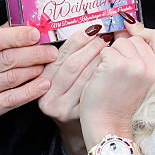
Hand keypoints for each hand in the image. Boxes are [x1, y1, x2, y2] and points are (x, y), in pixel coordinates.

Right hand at [0, 24, 56, 147]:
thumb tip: (26, 22)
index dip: (17, 36)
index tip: (36, 34)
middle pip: (6, 59)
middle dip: (34, 54)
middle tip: (51, 51)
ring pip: (11, 79)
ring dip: (34, 70)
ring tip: (48, 65)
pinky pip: (11, 100)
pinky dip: (31, 92)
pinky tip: (44, 84)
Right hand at [38, 25, 106, 154]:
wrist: (85, 125)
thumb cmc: (75, 93)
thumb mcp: (63, 76)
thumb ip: (69, 56)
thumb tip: (89, 29)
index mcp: (41, 81)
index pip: (60, 55)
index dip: (78, 39)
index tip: (93, 28)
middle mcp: (47, 96)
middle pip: (72, 64)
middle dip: (91, 47)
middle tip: (106, 37)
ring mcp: (61, 108)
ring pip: (85, 76)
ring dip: (100, 59)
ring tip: (112, 49)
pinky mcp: (76, 116)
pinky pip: (94, 89)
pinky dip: (105, 75)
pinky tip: (113, 67)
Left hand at [79, 19, 154, 148]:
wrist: (110, 129)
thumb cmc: (123, 109)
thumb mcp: (145, 83)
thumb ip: (145, 58)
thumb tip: (130, 27)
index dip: (142, 31)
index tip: (130, 31)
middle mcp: (154, 67)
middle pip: (136, 39)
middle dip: (123, 49)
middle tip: (118, 72)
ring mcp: (137, 65)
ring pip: (119, 43)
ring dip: (111, 55)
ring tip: (111, 78)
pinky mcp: (117, 65)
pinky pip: (105, 50)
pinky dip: (100, 62)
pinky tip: (102, 78)